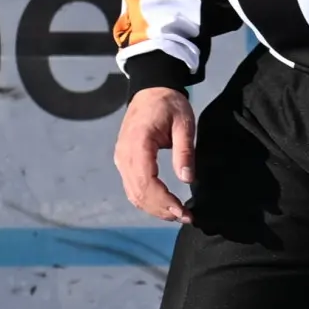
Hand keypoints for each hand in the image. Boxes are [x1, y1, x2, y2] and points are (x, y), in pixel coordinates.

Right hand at [115, 87, 196, 223]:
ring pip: (133, 193)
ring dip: (154, 209)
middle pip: (138, 192)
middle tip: (186, 217)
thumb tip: (187, 179)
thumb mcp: (184, 123)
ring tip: (178, 214)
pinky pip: (132, 187)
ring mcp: (121, 158)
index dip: (164, 201)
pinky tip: (164, 206)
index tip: (183, 212)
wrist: (151, 90)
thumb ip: (185, 151)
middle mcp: (124, 154)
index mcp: (138, 143)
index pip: (146, 181)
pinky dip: (147, 201)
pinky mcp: (123, 161)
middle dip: (161, 210)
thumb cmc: (169, 105)